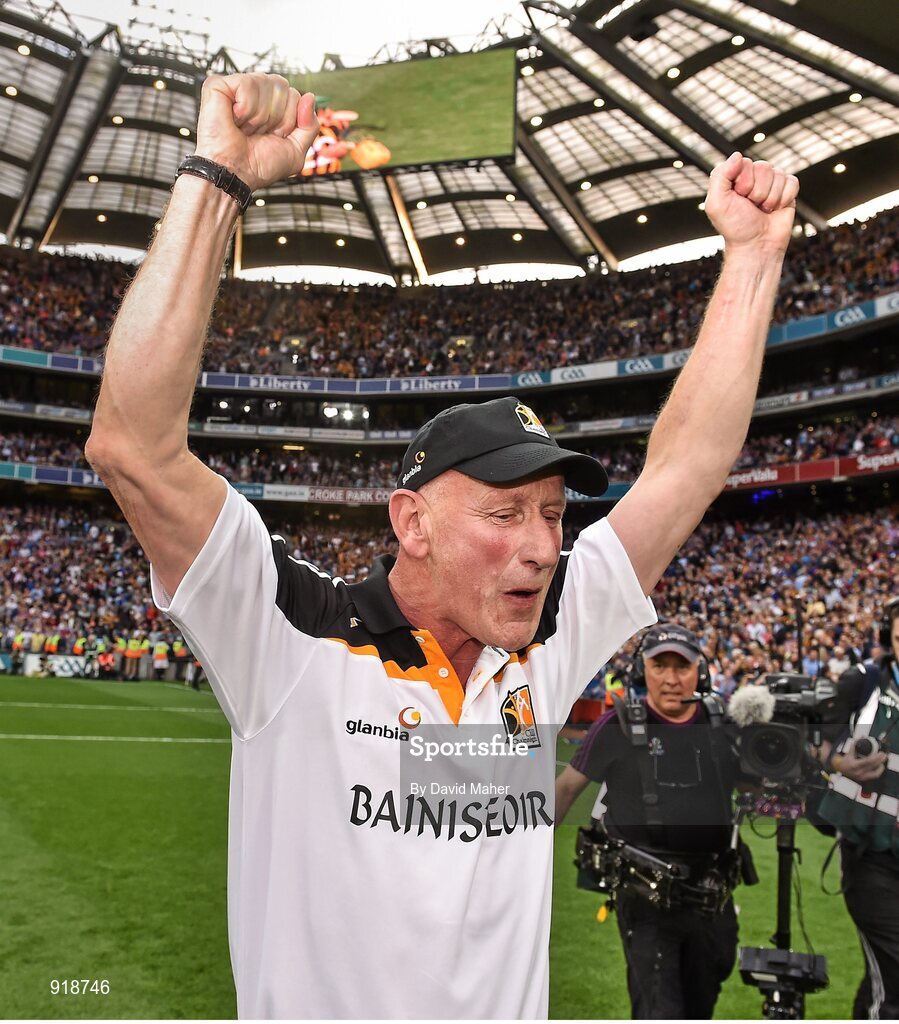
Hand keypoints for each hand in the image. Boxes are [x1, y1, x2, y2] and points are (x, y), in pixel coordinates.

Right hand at [194, 73, 318, 191]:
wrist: (234, 174)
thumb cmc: (258, 166)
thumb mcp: (296, 151)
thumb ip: (310, 126)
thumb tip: (310, 96)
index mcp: (271, 105)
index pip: (294, 95)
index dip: (288, 120)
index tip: (272, 137)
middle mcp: (255, 93)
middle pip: (282, 85)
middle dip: (275, 117)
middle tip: (257, 133)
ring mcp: (235, 87)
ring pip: (265, 82)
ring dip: (259, 116)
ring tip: (244, 128)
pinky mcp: (218, 85)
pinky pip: (247, 84)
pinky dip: (245, 108)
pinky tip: (235, 119)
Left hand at [704, 152, 799, 254]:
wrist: (756, 246)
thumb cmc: (735, 227)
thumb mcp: (716, 203)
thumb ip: (720, 176)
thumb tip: (737, 155)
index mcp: (735, 178)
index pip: (744, 162)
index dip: (743, 181)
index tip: (738, 198)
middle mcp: (753, 178)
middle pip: (763, 166)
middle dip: (757, 191)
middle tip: (751, 207)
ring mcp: (771, 184)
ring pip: (778, 174)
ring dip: (770, 197)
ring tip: (762, 210)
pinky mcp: (787, 191)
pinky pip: (792, 181)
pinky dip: (784, 198)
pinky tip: (775, 209)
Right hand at [834, 744, 886, 784]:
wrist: (841, 769)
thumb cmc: (846, 760)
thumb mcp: (849, 752)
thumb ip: (856, 744)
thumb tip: (862, 736)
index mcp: (854, 765)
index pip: (868, 761)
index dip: (875, 757)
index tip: (880, 753)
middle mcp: (858, 772)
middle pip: (872, 766)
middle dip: (880, 760)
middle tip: (884, 755)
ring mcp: (862, 777)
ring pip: (875, 773)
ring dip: (880, 766)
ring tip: (882, 760)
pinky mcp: (864, 779)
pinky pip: (874, 776)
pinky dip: (878, 771)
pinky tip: (880, 766)